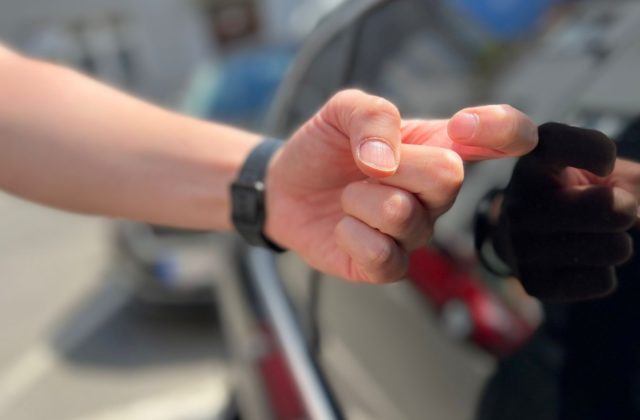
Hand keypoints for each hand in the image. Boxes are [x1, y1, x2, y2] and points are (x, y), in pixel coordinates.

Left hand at [266, 89, 536, 282]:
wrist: (285, 188)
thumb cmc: (324, 148)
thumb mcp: (342, 110)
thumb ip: (372, 115)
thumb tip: (387, 161)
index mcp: (437, 146)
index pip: (504, 136)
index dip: (505, 130)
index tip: (464, 125)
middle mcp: (436, 193)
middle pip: (448, 177)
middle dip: (394, 165)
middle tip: (365, 165)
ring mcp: (415, 231)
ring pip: (403, 215)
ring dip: (359, 199)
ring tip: (347, 196)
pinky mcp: (389, 266)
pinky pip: (383, 256)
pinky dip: (350, 235)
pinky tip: (343, 227)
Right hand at [496, 123, 639, 301]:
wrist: (523, 237)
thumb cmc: (576, 194)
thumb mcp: (602, 171)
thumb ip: (637, 181)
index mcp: (533, 162)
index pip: (556, 142)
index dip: (593, 150)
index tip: (604, 164)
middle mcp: (519, 202)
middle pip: (609, 207)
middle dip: (627, 209)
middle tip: (616, 209)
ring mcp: (522, 245)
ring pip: (615, 249)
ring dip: (617, 243)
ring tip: (592, 236)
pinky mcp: (534, 282)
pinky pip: (604, 281)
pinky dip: (605, 273)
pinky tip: (580, 261)